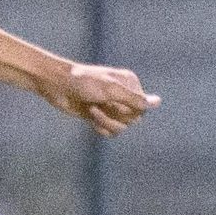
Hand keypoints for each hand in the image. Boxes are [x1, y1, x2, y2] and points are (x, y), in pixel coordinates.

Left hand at [43, 62, 160, 137]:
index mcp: (130, 83)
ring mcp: (111, 106)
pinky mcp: (100, 116)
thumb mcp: (110, 90)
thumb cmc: (83, 83)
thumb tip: (158, 103)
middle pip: (134, 119)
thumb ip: (134, 99)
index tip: (112, 102)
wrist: (57, 86)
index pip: (142, 108)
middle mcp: (123, 95)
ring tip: (92, 111)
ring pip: (122, 127)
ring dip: (107, 123)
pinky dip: (101, 128)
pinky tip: (90, 120)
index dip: (129, 110)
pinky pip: (111, 131)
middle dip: (116, 116)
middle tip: (98, 106)